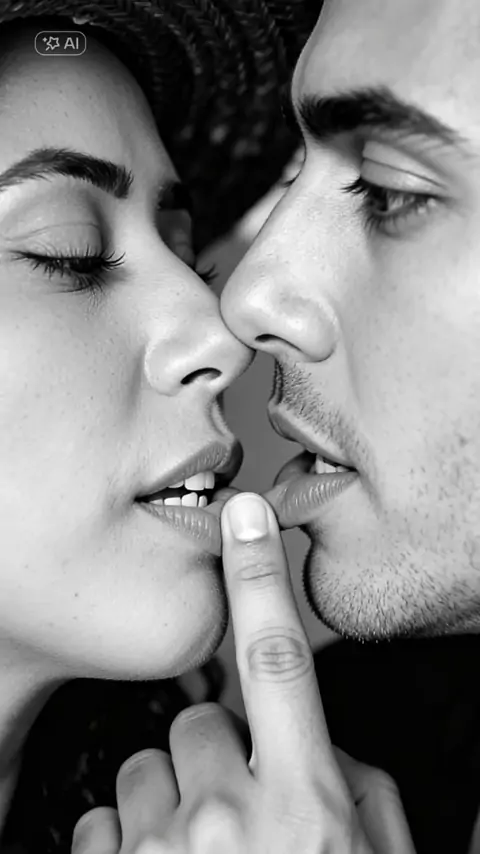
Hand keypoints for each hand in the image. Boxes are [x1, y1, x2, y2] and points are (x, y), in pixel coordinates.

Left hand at [72, 492, 415, 853]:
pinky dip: (130, 840)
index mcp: (303, 803)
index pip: (278, 659)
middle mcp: (227, 821)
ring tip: (206, 853)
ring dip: (175, 799)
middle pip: (200, 722)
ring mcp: (161, 852)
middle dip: (219, 752)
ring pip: (148, 767)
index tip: (246, 519)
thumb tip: (319, 739)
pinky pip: (104, 818)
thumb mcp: (375, 852)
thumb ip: (354, 780)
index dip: (260, 578)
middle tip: (245, 809)